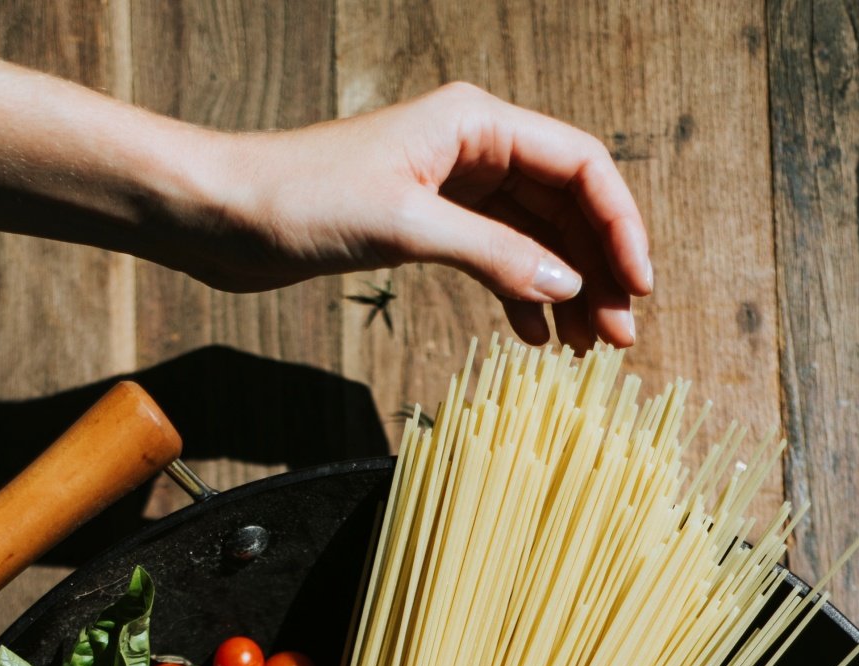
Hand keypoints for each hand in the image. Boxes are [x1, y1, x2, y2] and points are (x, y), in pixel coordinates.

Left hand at [179, 83, 651, 349]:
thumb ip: (493, 255)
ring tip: (587, 349)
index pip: (579, 166)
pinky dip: (516, 295)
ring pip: (531, 238)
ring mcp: (446, 188)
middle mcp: (469, 149)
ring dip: (563, 289)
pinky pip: (491, 259)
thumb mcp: (405, 227)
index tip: (639, 286)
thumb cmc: (297, 199)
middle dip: (597, 269)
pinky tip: (533, 338)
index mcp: (474, 124)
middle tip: (620, 337)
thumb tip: (569, 287)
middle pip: (563, 206)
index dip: (620, 225)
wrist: (218, 213)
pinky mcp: (419, 225)